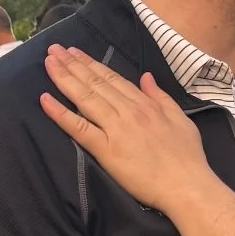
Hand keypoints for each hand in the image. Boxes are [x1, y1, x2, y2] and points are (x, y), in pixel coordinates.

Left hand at [39, 45, 217, 215]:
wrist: (187, 186)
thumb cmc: (188, 157)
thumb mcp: (181, 120)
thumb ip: (161, 97)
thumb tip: (146, 77)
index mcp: (146, 105)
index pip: (113, 79)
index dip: (91, 64)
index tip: (74, 52)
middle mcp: (129, 112)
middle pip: (95, 83)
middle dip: (72, 64)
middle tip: (53, 49)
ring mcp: (116, 130)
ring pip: (85, 98)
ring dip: (64, 78)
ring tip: (48, 63)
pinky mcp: (106, 150)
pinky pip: (80, 128)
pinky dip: (61, 113)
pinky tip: (46, 99)